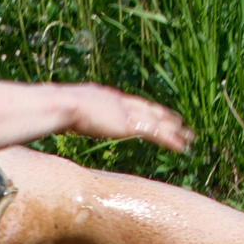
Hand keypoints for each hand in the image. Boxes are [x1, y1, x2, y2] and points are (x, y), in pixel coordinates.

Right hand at [63, 85, 193, 152]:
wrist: (60, 105)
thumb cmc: (54, 110)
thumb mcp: (65, 113)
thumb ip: (69, 117)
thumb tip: (58, 121)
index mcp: (105, 96)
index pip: (131, 103)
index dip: (145, 109)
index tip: (155, 113)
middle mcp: (120, 101)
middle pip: (148, 109)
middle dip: (165, 116)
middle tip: (180, 123)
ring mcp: (125, 112)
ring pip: (157, 121)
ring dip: (175, 130)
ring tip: (189, 137)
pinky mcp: (129, 124)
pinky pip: (156, 134)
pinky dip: (171, 140)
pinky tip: (182, 147)